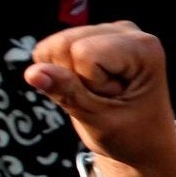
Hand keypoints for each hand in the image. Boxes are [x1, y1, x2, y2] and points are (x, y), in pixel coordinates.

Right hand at [24, 22, 175, 176]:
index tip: (113, 100)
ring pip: (56, 44)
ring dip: (69, 75)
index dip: (88, 84)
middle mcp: (130, 31)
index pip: (83, 53)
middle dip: (74, 76)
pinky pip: (54, 48)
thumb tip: (31, 73)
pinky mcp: (96, 37)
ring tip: (100, 93)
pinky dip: (64, 71)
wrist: (143, 145)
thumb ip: (67, 93)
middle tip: (104, 97)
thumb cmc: (130, 136)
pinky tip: (89, 84)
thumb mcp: (99, 121)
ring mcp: (112, 31)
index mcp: (143, 48)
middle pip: (65, 43)